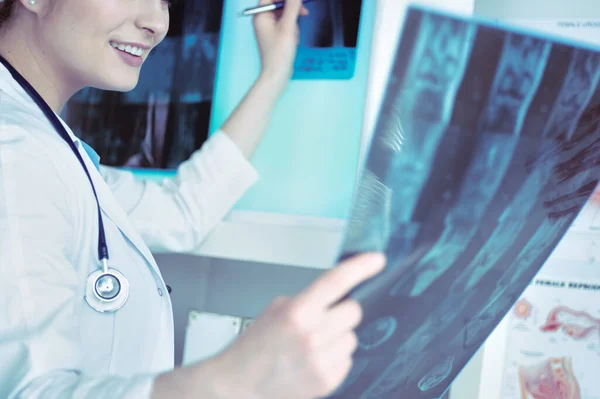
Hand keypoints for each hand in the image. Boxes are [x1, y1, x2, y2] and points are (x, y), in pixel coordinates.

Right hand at [211, 252, 385, 398]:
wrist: (240, 384)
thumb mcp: (276, 310)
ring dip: (337, 337)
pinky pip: (348, 359)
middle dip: (341, 311)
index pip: (335, 281)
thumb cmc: (254, 347)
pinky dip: (334, 358)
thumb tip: (336, 295)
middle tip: (322, 320)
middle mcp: (312, 335)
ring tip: (311, 346)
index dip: (360, 267)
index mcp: (296, 312)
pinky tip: (313, 361)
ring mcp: (321, 360)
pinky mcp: (328, 380)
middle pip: (353, 311)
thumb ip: (307, 300)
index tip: (376, 260)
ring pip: (352, 337)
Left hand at [253, 0, 308, 85]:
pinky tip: (293, 40)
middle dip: (292, 10)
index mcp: (261, 15)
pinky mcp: (275, 36)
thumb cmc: (279, 53)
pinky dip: (292, 30)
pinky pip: (286, 25)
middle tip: (304, 12)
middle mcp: (263, 20)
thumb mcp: (288, 26)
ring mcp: (269, 28)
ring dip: (293, 22)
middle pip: (279, 4)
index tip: (297, 1)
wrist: (277, 75)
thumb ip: (292, 6)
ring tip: (294, 35)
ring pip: (285, 15)